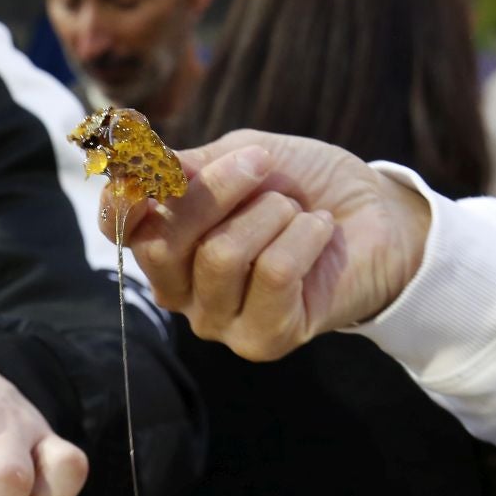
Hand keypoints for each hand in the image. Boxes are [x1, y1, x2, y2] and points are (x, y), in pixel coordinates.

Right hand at [116, 130, 431, 360]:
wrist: (378, 215)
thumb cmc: (303, 185)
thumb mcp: (242, 154)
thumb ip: (188, 165)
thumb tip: (139, 164)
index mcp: (164, 242)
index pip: (117, 227)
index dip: (123, 194)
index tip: (151, 159)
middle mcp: (180, 290)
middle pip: (162, 244)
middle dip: (216, 191)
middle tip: (263, 164)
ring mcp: (218, 320)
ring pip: (220, 257)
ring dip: (271, 214)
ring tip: (297, 211)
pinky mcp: (262, 340)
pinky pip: (271, 275)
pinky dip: (303, 237)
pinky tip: (319, 232)